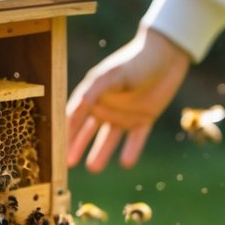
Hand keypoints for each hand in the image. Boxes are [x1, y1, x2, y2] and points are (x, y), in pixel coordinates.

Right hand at [67, 27, 190, 171]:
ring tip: (94, 168)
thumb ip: (94, 90)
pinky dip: (131, 151)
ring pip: (109, 138)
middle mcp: (106, 105)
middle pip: (87, 130)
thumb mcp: (113, 74)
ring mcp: (124, 114)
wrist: (168, 55)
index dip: (65, 132)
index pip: (75, 116)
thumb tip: (76, 106)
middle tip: (68, 164)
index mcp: (94, 93)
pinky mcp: (144, 119)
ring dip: (101, 153)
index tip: (56, 148)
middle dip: (78, 146)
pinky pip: (135, 139)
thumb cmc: (136, 60)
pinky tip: (126, 163)